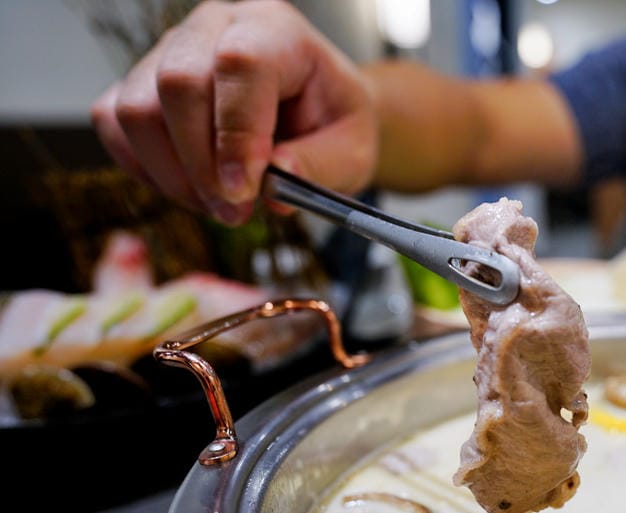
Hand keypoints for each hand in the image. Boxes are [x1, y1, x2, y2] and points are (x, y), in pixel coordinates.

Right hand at [91, 0, 377, 225]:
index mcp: (275, 30)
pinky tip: (189, 188)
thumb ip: (320, 167)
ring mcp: (169, 50)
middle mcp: (215, 28)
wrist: (315, 113)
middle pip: (177, 84)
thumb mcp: (353, 149)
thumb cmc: (331, 122)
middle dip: (202, 165)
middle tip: (235, 211)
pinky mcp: (140, 81)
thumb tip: (272, 186)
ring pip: (137, 108)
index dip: (236, 133)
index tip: (244, 190)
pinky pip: (114, 122)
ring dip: (173, 174)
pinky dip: (145, 168)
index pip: (240, 64)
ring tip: (219, 205)